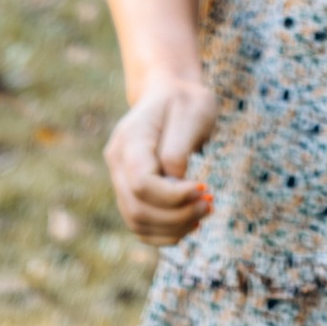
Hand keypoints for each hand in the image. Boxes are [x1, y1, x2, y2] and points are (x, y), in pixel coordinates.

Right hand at [103, 68, 217, 243]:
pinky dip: (165, 232)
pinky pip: (141, 224)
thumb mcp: (192, 112)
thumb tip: (174, 181)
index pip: (142, 183)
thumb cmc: (185, 101)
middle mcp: (117, 161)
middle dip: (177, 215)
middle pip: (137, 208)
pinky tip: (190, 224)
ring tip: (203, 212)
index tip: (204, 188)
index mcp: (130, 138)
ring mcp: (119, 177)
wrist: (170, 94)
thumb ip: (179, 148)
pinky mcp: (129, 190)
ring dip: (173, 227)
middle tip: (209, 204)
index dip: (173, 196)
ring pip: (137, 221)